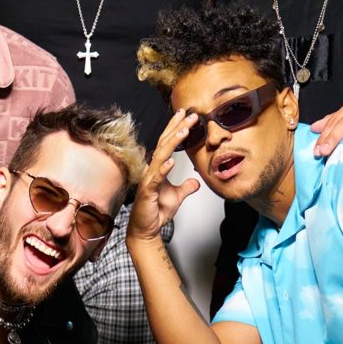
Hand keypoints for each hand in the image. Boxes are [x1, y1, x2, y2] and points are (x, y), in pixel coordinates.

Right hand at [129, 109, 200, 241]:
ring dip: (172, 142)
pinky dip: (163, 168)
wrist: (146, 229)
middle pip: (164, 143)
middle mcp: (152, 169)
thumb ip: (186, 187)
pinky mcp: (147, 191)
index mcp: (158, 168)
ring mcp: (148, 179)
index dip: (175, 128)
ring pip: (161, 156)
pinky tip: (171, 161)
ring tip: (184, 130)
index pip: (167, 143)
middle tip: (189, 114)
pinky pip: (156, 178)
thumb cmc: (156, 212)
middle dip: (177, 127)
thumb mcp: (177, 197)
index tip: (186, 115)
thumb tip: (196, 182)